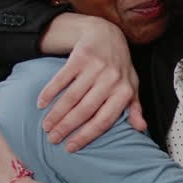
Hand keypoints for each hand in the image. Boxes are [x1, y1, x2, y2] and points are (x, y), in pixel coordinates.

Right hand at [38, 15, 141, 151]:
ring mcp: (95, 68)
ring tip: (46, 126)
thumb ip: (134, 107)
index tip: (71, 147)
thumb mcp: (131, 86)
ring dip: (56, 114)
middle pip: (85, 110)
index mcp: (124, 91)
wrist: (107, 34)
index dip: (86, 135)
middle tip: (52, 139)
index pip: (104, 120)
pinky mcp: (80, 57)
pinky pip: (61, 79)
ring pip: (71, 97)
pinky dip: (49, 92)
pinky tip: (41, 104)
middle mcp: (111, 80)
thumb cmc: (119, 67)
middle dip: (66, 127)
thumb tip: (141, 128)